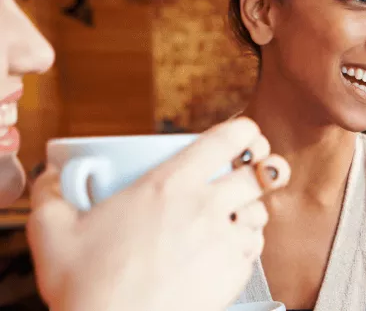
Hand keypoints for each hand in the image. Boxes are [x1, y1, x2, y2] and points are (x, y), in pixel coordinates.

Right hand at [26, 118, 291, 310]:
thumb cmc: (86, 286)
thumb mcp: (52, 231)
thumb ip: (51, 196)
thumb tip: (51, 178)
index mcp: (168, 185)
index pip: (228, 139)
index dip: (246, 132)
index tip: (245, 135)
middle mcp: (205, 207)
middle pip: (258, 173)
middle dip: (261, 168)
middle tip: (250, 173)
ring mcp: (224, 240)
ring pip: (260, 212)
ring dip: (251, 210)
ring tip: (234, 215)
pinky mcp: (235, 272)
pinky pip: (254, 249)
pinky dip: (246, 246)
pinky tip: (227, 250)